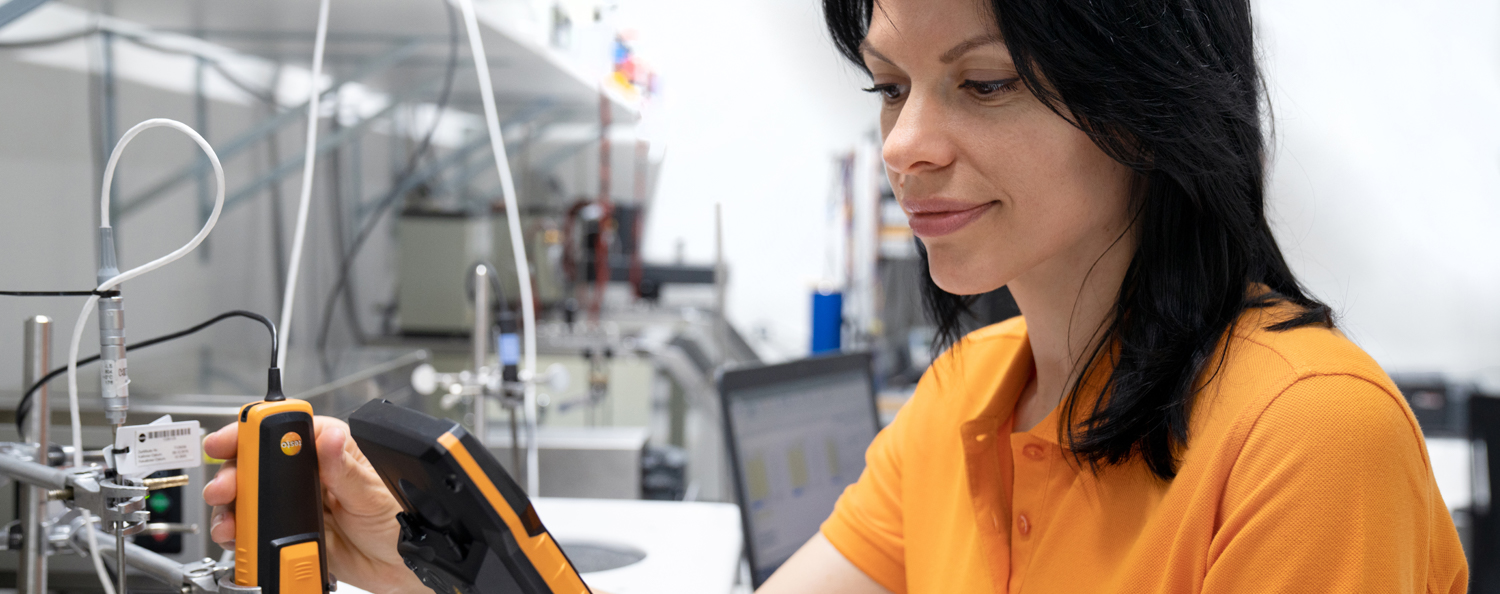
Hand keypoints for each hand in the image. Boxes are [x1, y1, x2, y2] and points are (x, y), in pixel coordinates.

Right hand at [202, 416, 427, 593]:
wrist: (405, 568)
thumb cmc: (403, 520)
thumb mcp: (375, 494)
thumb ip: (346, 470)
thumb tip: (328, 438)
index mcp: (334, 450)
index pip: (288, 429)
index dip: (254, 430)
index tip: (229, 440)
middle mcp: (314, 474)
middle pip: (260, 462)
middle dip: (234, 472)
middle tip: (224, 488)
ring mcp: (301, 503)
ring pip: (253, 496)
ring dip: (234, 506)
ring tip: (230, 519)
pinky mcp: (294, 532)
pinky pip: (258, 529)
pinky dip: (242, 534)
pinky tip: (239, 537)